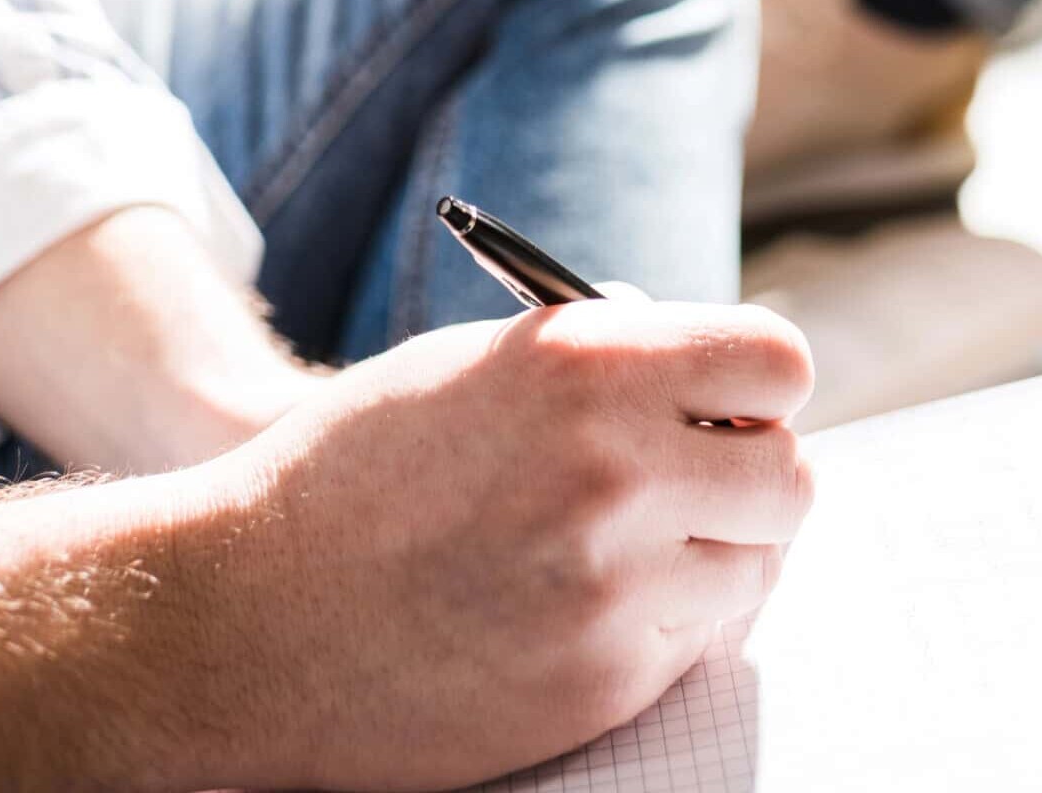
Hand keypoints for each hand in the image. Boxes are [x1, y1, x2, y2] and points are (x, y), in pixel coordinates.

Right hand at [167, 299, 814, 790]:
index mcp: (585, 364)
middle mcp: (616, 467)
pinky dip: (665, 620)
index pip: (776, 363)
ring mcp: (614, 586)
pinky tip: (585, 602)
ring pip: (758, 566)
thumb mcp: (478, 364)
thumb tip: (711, 376)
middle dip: (750, 474)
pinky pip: (698, 641)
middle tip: (698, 478)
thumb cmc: (357, 466)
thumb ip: (604, 358)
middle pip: (789, 474)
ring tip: (633, 543)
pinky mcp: (603, 682)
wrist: (252, 612)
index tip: (735, 400)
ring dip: (716, 552)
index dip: (760, 383)